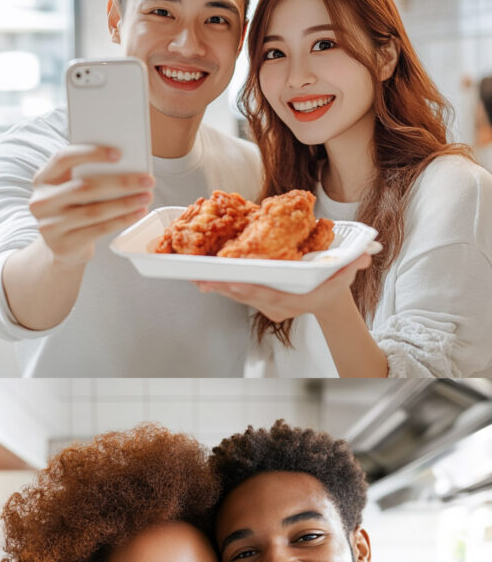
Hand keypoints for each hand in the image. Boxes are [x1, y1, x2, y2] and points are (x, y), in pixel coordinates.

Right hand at [29, 145, 153, 266]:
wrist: (61, 246)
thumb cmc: (73, 207)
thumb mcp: (72, 187)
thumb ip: (88, 174)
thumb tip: (127, 163)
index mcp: (43, 179)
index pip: (63, 158)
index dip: (91, 154)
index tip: (119, 154)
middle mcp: (41, 202)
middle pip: (84, 188)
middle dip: (120, 183)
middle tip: (147, 180)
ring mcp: (50, 226)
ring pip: (94, 211)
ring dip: (125, 203)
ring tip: (147, 196)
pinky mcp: (63, 245)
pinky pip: (98, 229)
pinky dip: (122, 220)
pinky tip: (138, 212)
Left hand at [195, 252, 372, 322]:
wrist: (325, 301)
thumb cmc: (333, 284)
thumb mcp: (346, 273)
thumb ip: (354, 263)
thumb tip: (366, 254)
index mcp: (295, 301)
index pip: (269, 296)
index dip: (250, 290)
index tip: (233, 284)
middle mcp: (276, 307)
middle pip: (246, 297)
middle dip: (224, 288)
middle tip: (203, 280)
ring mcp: (265, 306)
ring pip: (237, 296)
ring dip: (217, 287)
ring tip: (195, 277)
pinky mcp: (257, 301)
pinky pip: (236, 293)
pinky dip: (221, 285)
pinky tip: (202, 277)